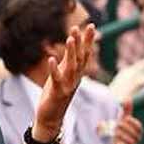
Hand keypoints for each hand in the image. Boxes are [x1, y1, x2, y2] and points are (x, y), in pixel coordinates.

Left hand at [34, 23, 97, 141]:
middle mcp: (75, 79)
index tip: (92, 25)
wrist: (51, 118)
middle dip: (80, 42)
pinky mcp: (58, 93)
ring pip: (71, 67)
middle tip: (78, 27)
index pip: (85, 54)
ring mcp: (68, 86)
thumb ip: (68, 61)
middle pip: (80, 58)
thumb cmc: (56, 95)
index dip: (88, 41)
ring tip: (70, 39)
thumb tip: (73, 45)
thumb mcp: (63, 75)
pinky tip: (51, 59)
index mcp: (77, 74)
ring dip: (71, 52)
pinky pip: (57, 80)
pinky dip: (54, 69)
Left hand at [111, 97, 141, 143]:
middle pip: (135, 134)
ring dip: (123, 137)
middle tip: (117, 125)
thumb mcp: (123, 123)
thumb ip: (126, 112)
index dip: (133, 122)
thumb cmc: (121, 136)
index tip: (125, 119)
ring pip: (131, 143)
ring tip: (115, 134)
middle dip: (126, 128)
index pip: (139, 127)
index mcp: (135, 133)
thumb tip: (128, 98)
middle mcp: (135, 141)